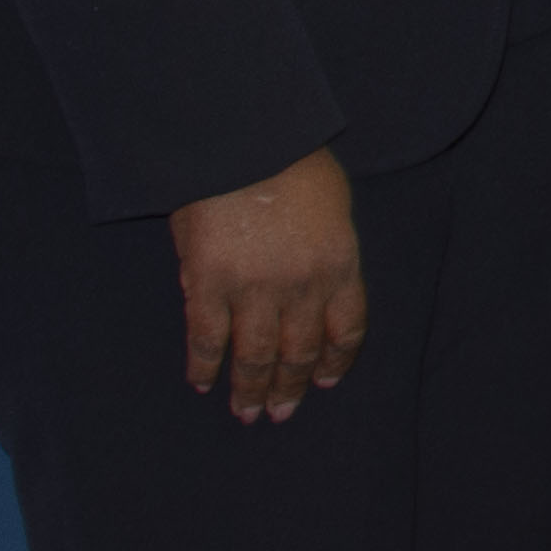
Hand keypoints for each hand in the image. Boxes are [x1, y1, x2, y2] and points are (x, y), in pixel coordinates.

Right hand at [170, 144, 364, 421]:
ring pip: (256, 356)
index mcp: (341, 263)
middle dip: (291, 388)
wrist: (245, 137)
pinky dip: (204, 366)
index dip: (335, 360)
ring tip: (246, 413)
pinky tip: (203, 382)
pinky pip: (207, 339)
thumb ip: (318, 252)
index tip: (325, 380)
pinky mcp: (209, 285)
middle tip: (281, 413)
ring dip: (251, 390)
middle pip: (300, 352)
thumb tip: (290, 292)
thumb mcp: (329, 205)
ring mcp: (256, 289)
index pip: (346, 328)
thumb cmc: (290, 158)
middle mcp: (304, 286)